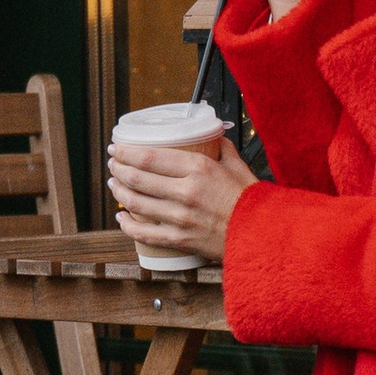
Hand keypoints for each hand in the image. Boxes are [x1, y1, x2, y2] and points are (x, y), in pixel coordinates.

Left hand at [108, 131, 254, 268]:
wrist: (262, 235)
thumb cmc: (252, 202)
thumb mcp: (238, 167)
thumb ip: (222, 148)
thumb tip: (213, 135)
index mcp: (199, 168)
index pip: (150, 157)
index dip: (127, 152)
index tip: (117, 148)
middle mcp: (185, 191)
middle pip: (138, 178)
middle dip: (119, 169)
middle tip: (113, 164)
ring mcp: (180, 217)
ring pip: (136, 203)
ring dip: (119, 192)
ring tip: (114, 184)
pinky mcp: (179, 239)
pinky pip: (144, 232)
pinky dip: (128, 225)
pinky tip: (122, 218)